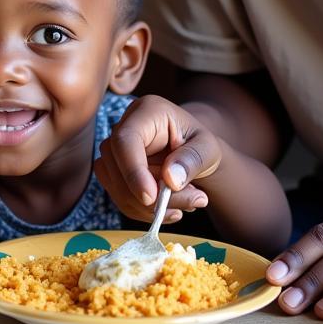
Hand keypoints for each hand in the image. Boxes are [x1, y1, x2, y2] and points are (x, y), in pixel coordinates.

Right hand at [94, 95, 217, 222]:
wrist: (194, 154)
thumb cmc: (200, 146)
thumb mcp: (209, 149)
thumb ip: (192, 160)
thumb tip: (170, 180)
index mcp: (146, 112)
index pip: (125, 140)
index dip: (133, 170)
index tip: (151, 197)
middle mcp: (124, 127)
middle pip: (115, 165)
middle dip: (148, 196)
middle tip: (191, 203)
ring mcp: (115, 149)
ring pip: (114, 184)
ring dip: (147, 207)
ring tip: (186, 203)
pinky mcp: (113, 171)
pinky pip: (118, 197)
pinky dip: (143, 211)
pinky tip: (170, 208)